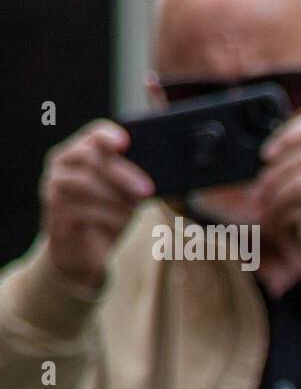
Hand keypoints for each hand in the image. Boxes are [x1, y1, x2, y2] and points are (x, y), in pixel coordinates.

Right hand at [40, 120, 153, 290]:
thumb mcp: (127, 197)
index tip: (125, 142)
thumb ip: (136, 182)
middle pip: (89, 158)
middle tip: (147, 190)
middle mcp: (61, 166)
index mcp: (81, 153)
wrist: (83, 254)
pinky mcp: (54, 214)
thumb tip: (160, 174)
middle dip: (122, 173)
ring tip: (134, 211)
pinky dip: (107, 216)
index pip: (92, 134)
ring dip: (115, 198)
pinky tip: (121, 223)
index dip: (107, 134)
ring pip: (84, 183)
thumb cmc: (108, 217)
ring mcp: (52, 189)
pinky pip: (80, 209)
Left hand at [255, 111, 300, 299]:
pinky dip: (279, 221)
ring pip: (296, 183)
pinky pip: (298, 210)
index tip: (267, 155)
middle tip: (257, 195)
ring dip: (272, 201)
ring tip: (266, 214)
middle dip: (271, 177)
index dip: (289, 135)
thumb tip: (268, 155)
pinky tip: (280, 231)